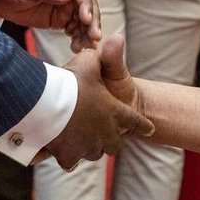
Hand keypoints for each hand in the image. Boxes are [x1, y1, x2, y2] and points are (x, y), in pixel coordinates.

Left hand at [0, 0, 101, 51]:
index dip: (86, 4)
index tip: (86, 20)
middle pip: (86, 5)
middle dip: (92, 22)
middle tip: (94, 38)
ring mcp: (64, 4)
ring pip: (83, 19)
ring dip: (87, 33)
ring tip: (88, 48)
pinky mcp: (58, 18)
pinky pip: (73, 28)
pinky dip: (77, 38)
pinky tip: (77, 48)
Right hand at [38, 46, 154, 169]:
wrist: (49, 104)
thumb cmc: (72, 81)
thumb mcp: (90, 62)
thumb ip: (105, 55)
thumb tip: (117, 38)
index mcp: (117, 113)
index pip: (137, 122)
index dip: (143, 124)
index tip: (150, 128)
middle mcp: (107, 134)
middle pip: (115, 145)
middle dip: (111, 140)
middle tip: (106, 135)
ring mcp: (88, 147)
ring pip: (93, 153)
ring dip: (89, 146)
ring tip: (80, 139)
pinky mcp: (69, 157)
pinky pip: (70, 161)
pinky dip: (66, 156)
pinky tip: (59, 150)